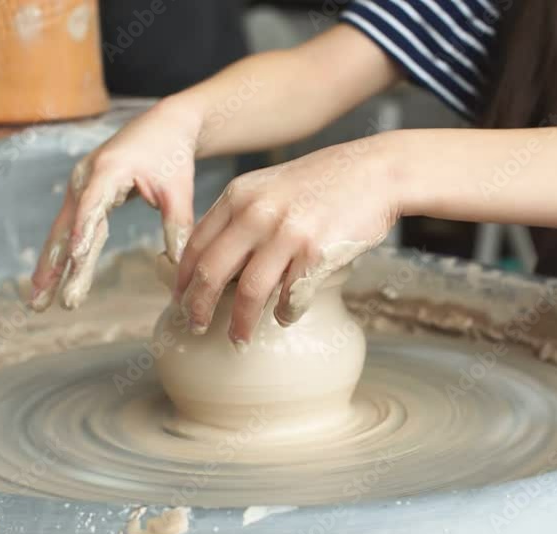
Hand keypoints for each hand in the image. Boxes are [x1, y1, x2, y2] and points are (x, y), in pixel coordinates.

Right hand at [29, 100, 201, 310]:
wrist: (164, 125)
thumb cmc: (172, 154)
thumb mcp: (179, 190)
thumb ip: (177, 226)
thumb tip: (179, 267)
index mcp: (109, 168)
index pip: (93, 203)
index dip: (84, 230)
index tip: (76, 259)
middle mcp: (86, 177)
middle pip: (68, 226)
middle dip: (55, 266)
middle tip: (44, 301)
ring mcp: (81, 187)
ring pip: (63, 233)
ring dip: (49, 268)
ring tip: (37, 303)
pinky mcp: (83, 196)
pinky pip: (70, 230)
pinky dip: (61, 257)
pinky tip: (48, 284)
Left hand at [175, 135, 400, 345]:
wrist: (375, 172)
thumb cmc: (324, 183)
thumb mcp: (271, 186)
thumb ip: (243, 214)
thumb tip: (216, 259)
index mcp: (239, 196)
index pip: (196, 244)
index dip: (184, 278)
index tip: (181, 299)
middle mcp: (257, 213)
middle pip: (212, 273)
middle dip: (199, 308)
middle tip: (196, 327)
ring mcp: (286, 233)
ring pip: (249, 293)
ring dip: (240, 323)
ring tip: (238, 340)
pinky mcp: (316, 253)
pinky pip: (291, 297)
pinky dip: (286, 314)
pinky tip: (286, 317)